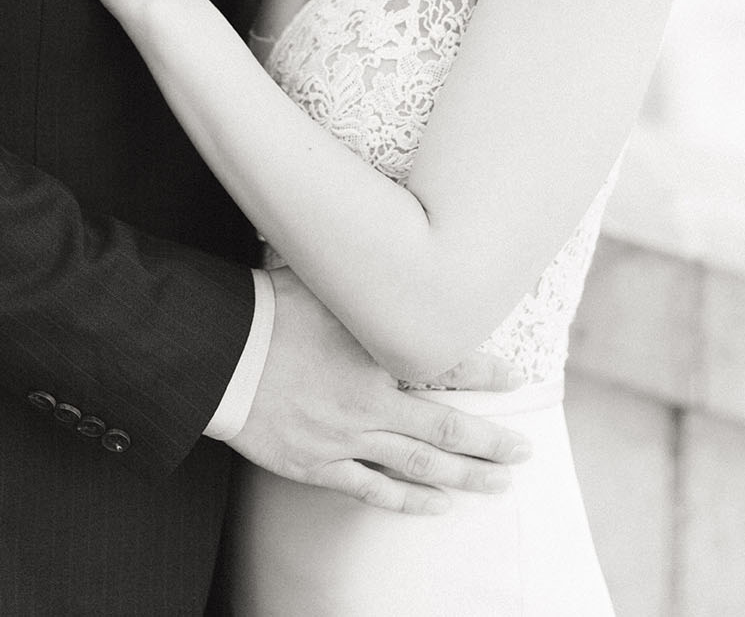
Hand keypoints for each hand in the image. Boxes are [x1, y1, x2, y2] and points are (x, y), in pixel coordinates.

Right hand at [232, 268, 528, 515]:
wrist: (220, 356)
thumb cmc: (267, 308)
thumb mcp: (319, 280)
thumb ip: (357, 275)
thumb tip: (382, 239)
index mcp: (374, 351)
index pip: (446, 364)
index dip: (486, 373)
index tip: (516, 379)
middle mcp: (370, 400)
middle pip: (447, 428)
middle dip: (492, 442)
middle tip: (524, 452)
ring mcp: (346, 437)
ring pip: (420, 465)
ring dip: (466, 476)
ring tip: (499, 483)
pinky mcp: (318, 464)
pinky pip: (373, 490)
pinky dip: (410, 500)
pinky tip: (438, 504)